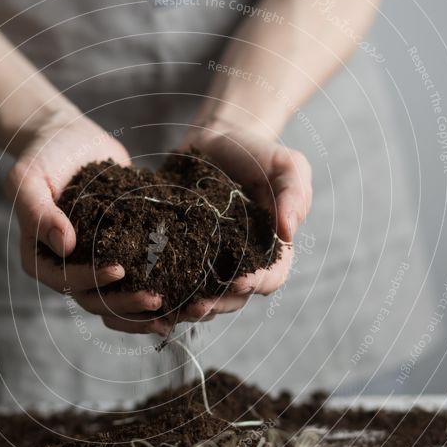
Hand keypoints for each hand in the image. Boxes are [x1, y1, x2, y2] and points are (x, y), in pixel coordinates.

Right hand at [6, 112, 170, 334]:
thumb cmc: (43, 156)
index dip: (92, 281)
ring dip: (145, 310)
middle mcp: (68, 268)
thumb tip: (65, 246)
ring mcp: (95, 263)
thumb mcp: (28, 179)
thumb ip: (39, 213)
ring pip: (118, 300)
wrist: (69, 140)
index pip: (67, 281)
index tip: (119, 270)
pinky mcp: (120, 251)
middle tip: (157, 299)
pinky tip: (184, 294)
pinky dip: (157, 288)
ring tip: (174, 312)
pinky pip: (137, 279)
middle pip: (96, 301)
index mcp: (41, 258)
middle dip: (126, 305)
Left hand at [174, 124, 312, 322]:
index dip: (256, 284)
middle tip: (198, 305)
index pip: (271, 278)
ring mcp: (211, 261)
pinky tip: (152, 291)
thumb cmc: (258, 154)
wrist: (217, 140)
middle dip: (217, 304)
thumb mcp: (287, 166)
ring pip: (205, 296)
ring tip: (175, 306)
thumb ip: (294, 194)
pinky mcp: (183, 253)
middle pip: (234, 298)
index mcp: (271, 248)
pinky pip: (176, 279)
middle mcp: (241, 262)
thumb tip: (288, 232)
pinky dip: (167, 289)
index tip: (239, 282)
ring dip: (191, 306)